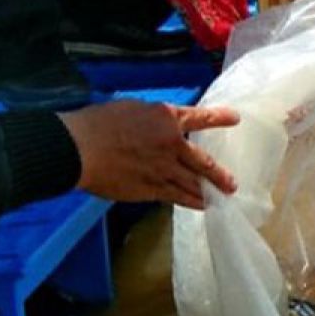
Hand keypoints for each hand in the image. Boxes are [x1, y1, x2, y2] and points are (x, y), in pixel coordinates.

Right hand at [58, 101, 238, 209]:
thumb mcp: (134, 109)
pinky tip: (198, 206)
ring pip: (192, 184)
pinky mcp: (149, 189)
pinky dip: (188, 202)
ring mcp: (162, 170)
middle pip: (203, 162)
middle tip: (232, 184)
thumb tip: (162, 125)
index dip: (219, 118)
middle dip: (219, 175)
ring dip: (208, 192)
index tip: (235, 118)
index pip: (200, 118)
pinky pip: (174, 197)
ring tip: (222, 198)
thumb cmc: (100, 123)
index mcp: (167, 118)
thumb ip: (154, 119)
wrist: (79, 148)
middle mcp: (172, 145)